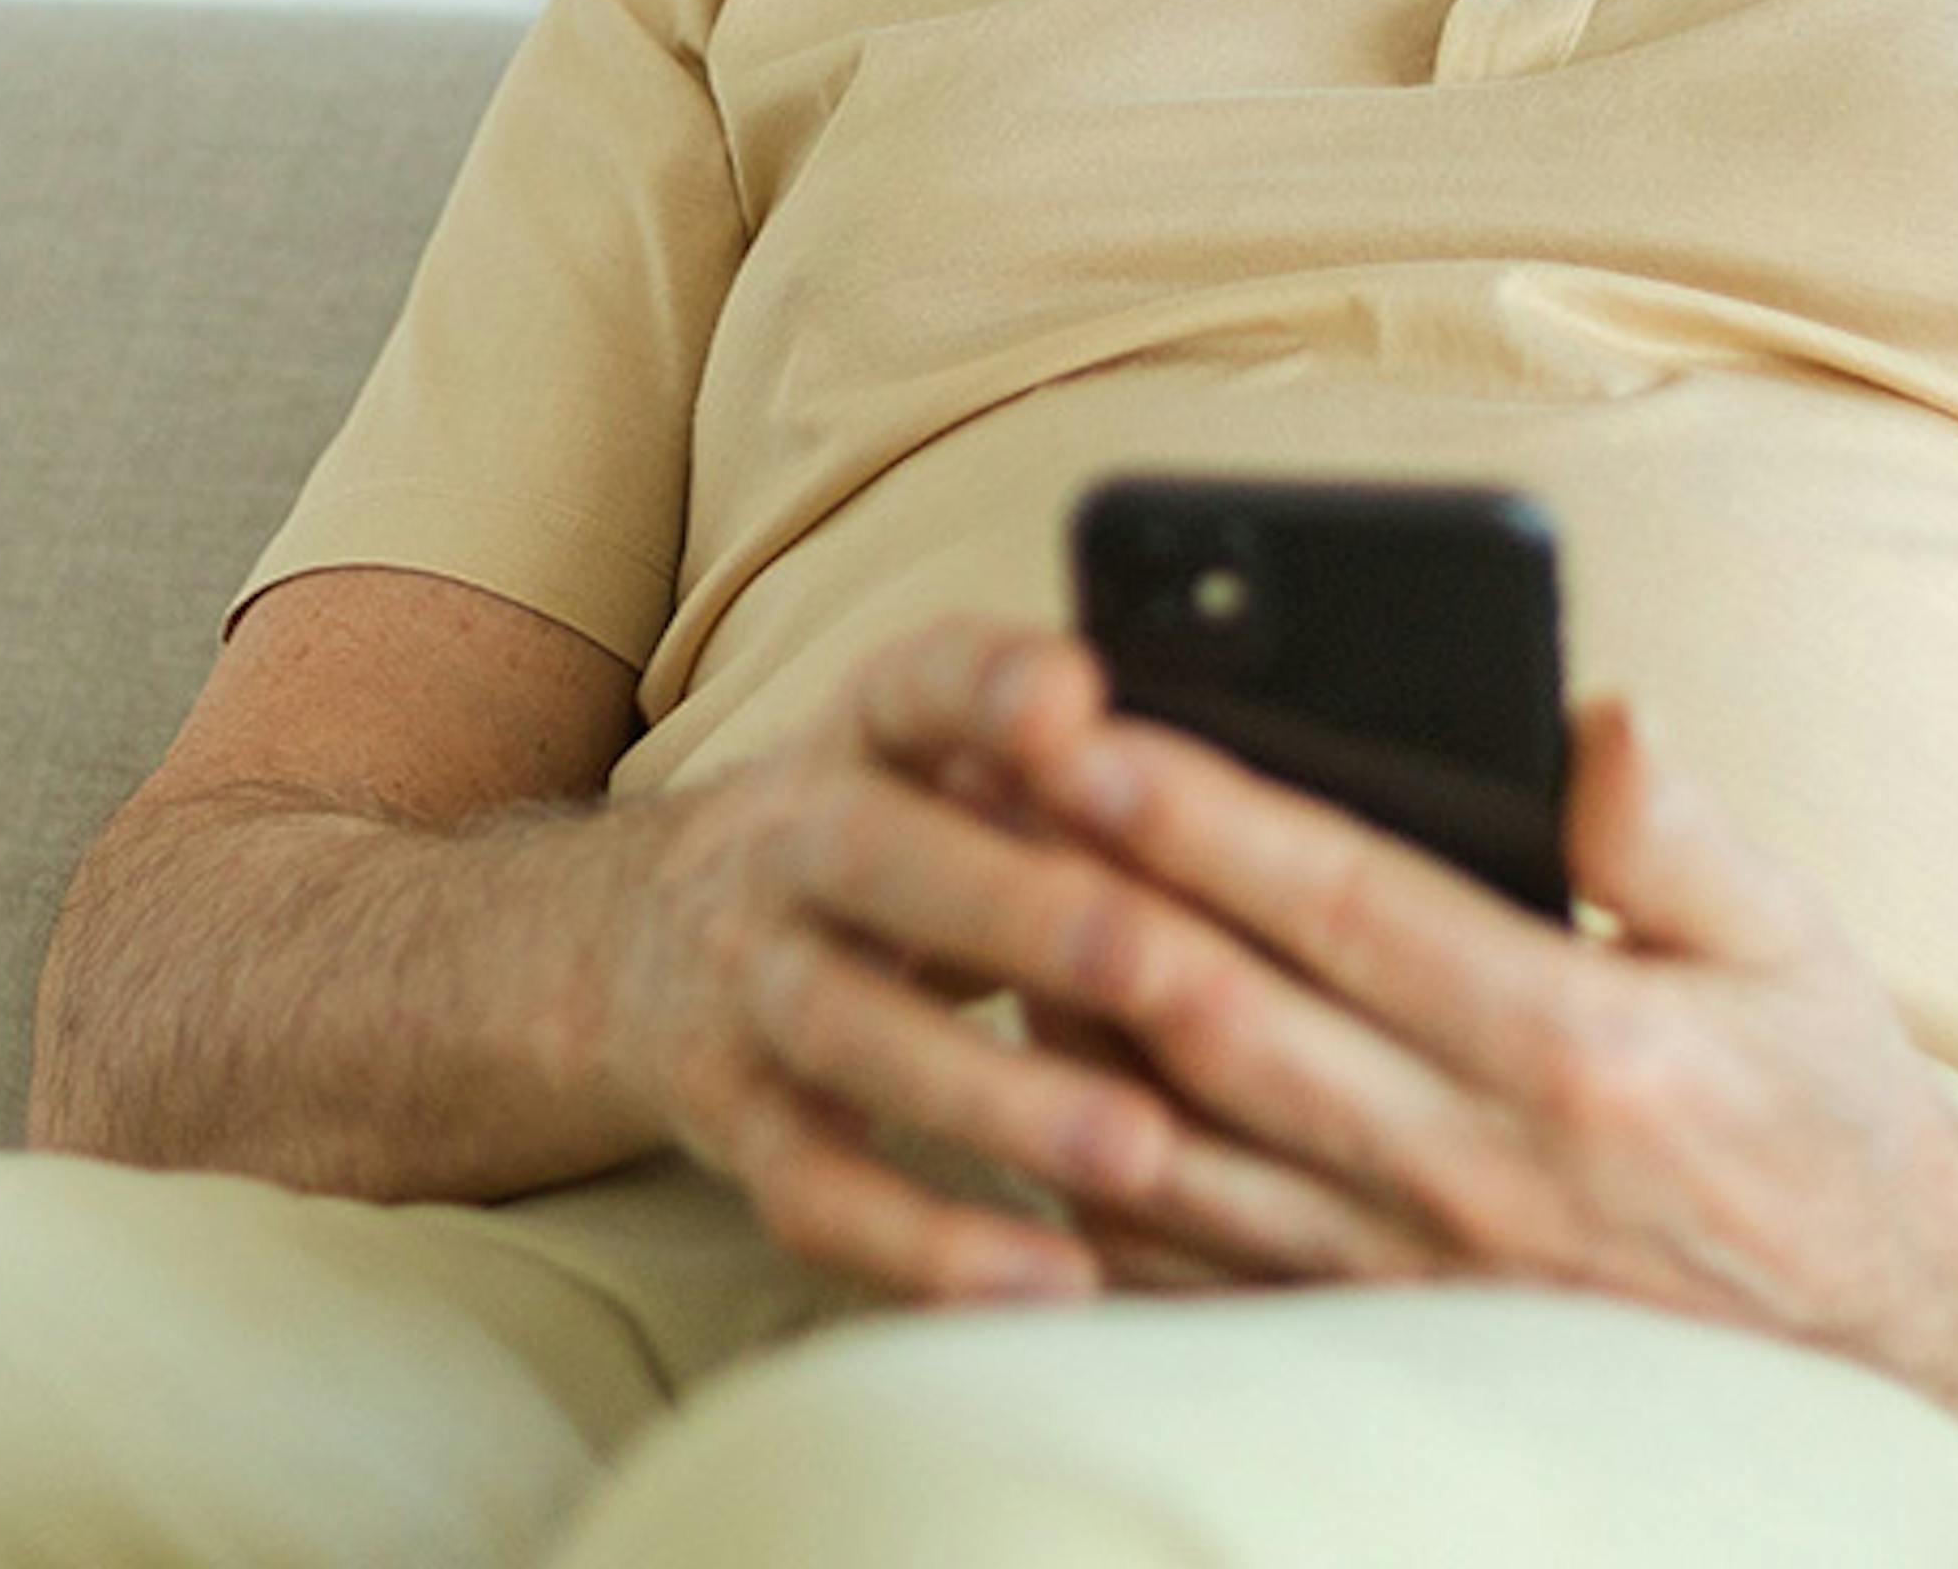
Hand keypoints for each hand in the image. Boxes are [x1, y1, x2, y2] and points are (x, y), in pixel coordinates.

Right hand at [588, 615, 1446, 1308]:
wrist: (675, 934)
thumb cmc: (914, 836)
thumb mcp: (967, 758)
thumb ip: (1088, 760)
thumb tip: (1282, 770)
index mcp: (870, 730)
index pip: (919, 679)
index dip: (987, 684)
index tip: (1073, 696)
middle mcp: (792, 841)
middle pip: (880, 857)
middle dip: (1018, 908)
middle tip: (1159, 959)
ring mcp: (749, 982)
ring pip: (851, 1035)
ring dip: (993, 1095)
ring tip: (1137, 1148)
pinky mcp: (733, 1121)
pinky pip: (818, 1192)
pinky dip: (929, 1246)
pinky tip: (1052, 1278)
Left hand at [1014, 694, 1957, 1374]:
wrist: (1890, 1334)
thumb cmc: (1829, 1109)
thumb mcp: (1796, 942)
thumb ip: (1676, 831)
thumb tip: (1593, 713)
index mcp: (1576, 1049)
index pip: (1344, 906)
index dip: (1204, 815)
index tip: (1095, 726)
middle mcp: (1479, 1175)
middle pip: (1228, 1020)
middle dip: (1091, 892)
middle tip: (984, 786)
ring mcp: (1415, 1282)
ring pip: (1182, 1151)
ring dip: (1064, 1028)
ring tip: (979, 906)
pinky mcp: (1380, 1348)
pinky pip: (1194, 1271)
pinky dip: (1093, 1182)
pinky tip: (1028, 1090)